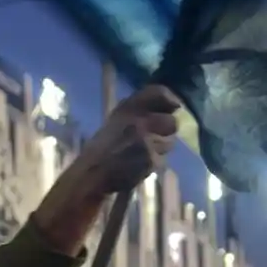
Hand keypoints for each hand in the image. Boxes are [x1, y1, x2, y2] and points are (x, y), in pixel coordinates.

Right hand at [34, 85, 179, 255]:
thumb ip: (141, 110)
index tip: (174, 106)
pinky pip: (162, 159)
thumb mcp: (118, 120)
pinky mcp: (150, 159)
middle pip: (171, 122)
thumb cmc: (105, 147)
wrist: (92, 173)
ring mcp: (145, 140)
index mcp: (128, 108)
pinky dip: (154, 163)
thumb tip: (174, 104)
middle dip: (166, 132)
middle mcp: (138, 120)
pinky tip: (140, 165)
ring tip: (143, 153)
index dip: (170, 99)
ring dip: (161, 149)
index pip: (159, 93)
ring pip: (170, 142)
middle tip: (155, 138)